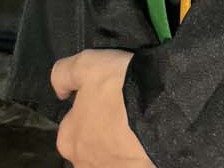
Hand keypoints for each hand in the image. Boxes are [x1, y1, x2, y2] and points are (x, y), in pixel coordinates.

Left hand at [50, 48, 154, 166]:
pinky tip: (146, 138)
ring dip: (120, 145)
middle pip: (90, 145)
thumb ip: (63, 74)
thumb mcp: (86, 64)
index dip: (87, 108)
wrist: (162, 112)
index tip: (104, 97)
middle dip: (102, 132)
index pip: (71, 125)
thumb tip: (60, 91)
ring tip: (137, 124)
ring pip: (111, 157)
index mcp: (68, 141)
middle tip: (122, 111)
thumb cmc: (118, 89)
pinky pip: (131, 161)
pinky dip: (136, 152)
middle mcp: (84, 164)